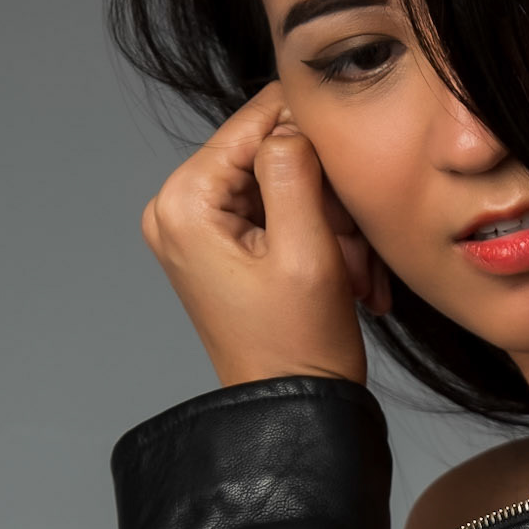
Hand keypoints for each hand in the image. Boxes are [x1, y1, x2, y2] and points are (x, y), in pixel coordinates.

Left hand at [140, 81, 392, 388]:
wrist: (294, 410)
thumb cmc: (297, 346)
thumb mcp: (307, 249)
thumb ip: (294, 168)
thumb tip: (292, 117)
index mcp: (184, 202)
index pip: (256, 120)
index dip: (314, 136)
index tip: (351, 179)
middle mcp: (176, 208)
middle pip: (270, 153)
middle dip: (324, 195)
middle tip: (352, 248)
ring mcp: (194, 227)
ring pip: (284, 182)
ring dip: (330, 221)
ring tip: (352, 272)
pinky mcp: (216, 244)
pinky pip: (278, 209)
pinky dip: (318, 235)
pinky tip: (341, 273)